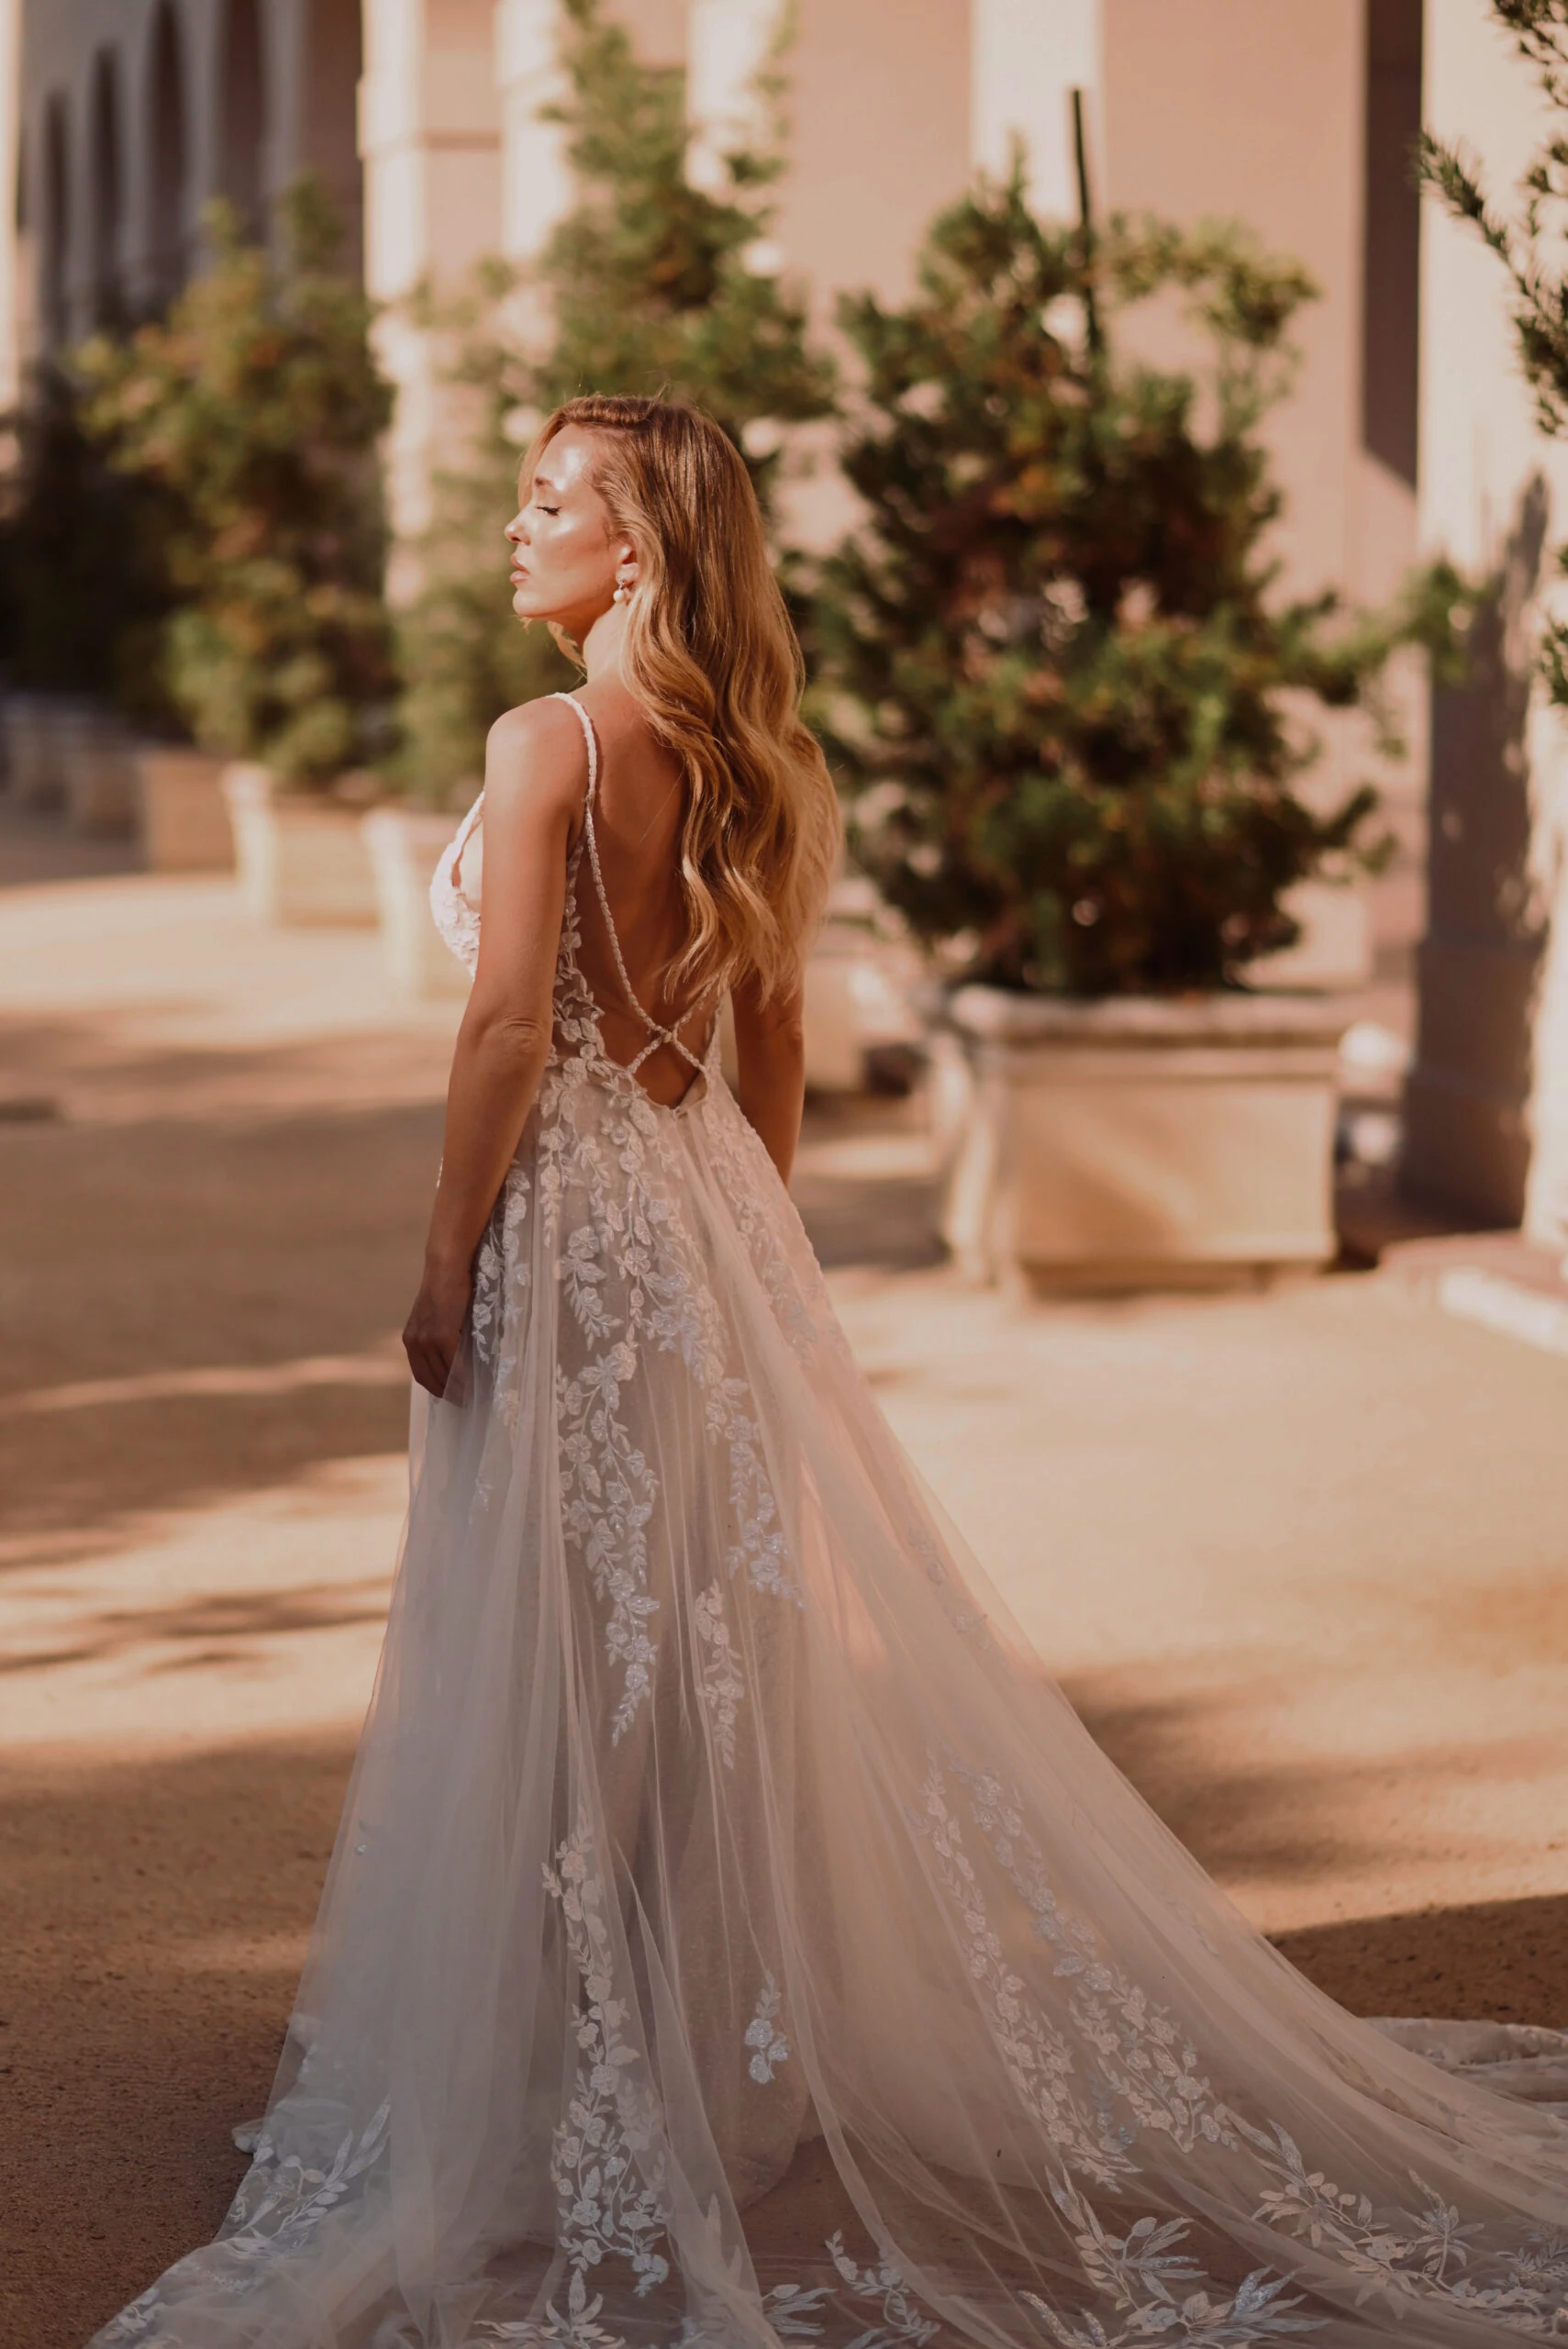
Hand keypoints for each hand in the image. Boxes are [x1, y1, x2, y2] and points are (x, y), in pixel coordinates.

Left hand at [403, 1256, 473, 1398]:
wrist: (447, 1268)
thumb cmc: (447, 1289)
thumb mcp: (435, 1317)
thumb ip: (438, 1337)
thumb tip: (454, 1358)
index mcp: (410, 1339)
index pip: (420, 1373)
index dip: (436, 1388)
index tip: (451, 1396)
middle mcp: (415, 1342)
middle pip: (429, 1378)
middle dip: (446, 1393)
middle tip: (464, 1402)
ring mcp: (427, 1340)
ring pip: (442, 1374)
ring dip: (456, 1389)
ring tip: (471, 1396)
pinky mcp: (443, 1335)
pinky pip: (453, 1365)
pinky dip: (463, 1377)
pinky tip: (473, 1383)